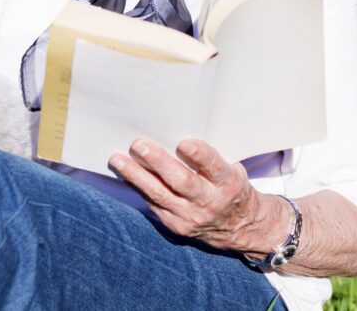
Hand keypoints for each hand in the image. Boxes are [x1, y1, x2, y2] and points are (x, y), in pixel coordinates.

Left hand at [108, 137, 284, 254]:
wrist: (239, 226)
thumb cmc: (229, 185)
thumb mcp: (232, 169)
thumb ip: (209, 157)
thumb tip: (172, 131)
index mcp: (228, 183)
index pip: (214, 168)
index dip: (200, 156)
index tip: (183, 143)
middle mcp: (210, 202)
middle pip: (182, 182)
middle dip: (158, 162)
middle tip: (138, 145)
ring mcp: (191, 217)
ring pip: (160, 195)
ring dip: (136, 176)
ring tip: (117, 159)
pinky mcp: (176, 226)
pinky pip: (153, 204)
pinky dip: (137, 187)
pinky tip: (123, 173)